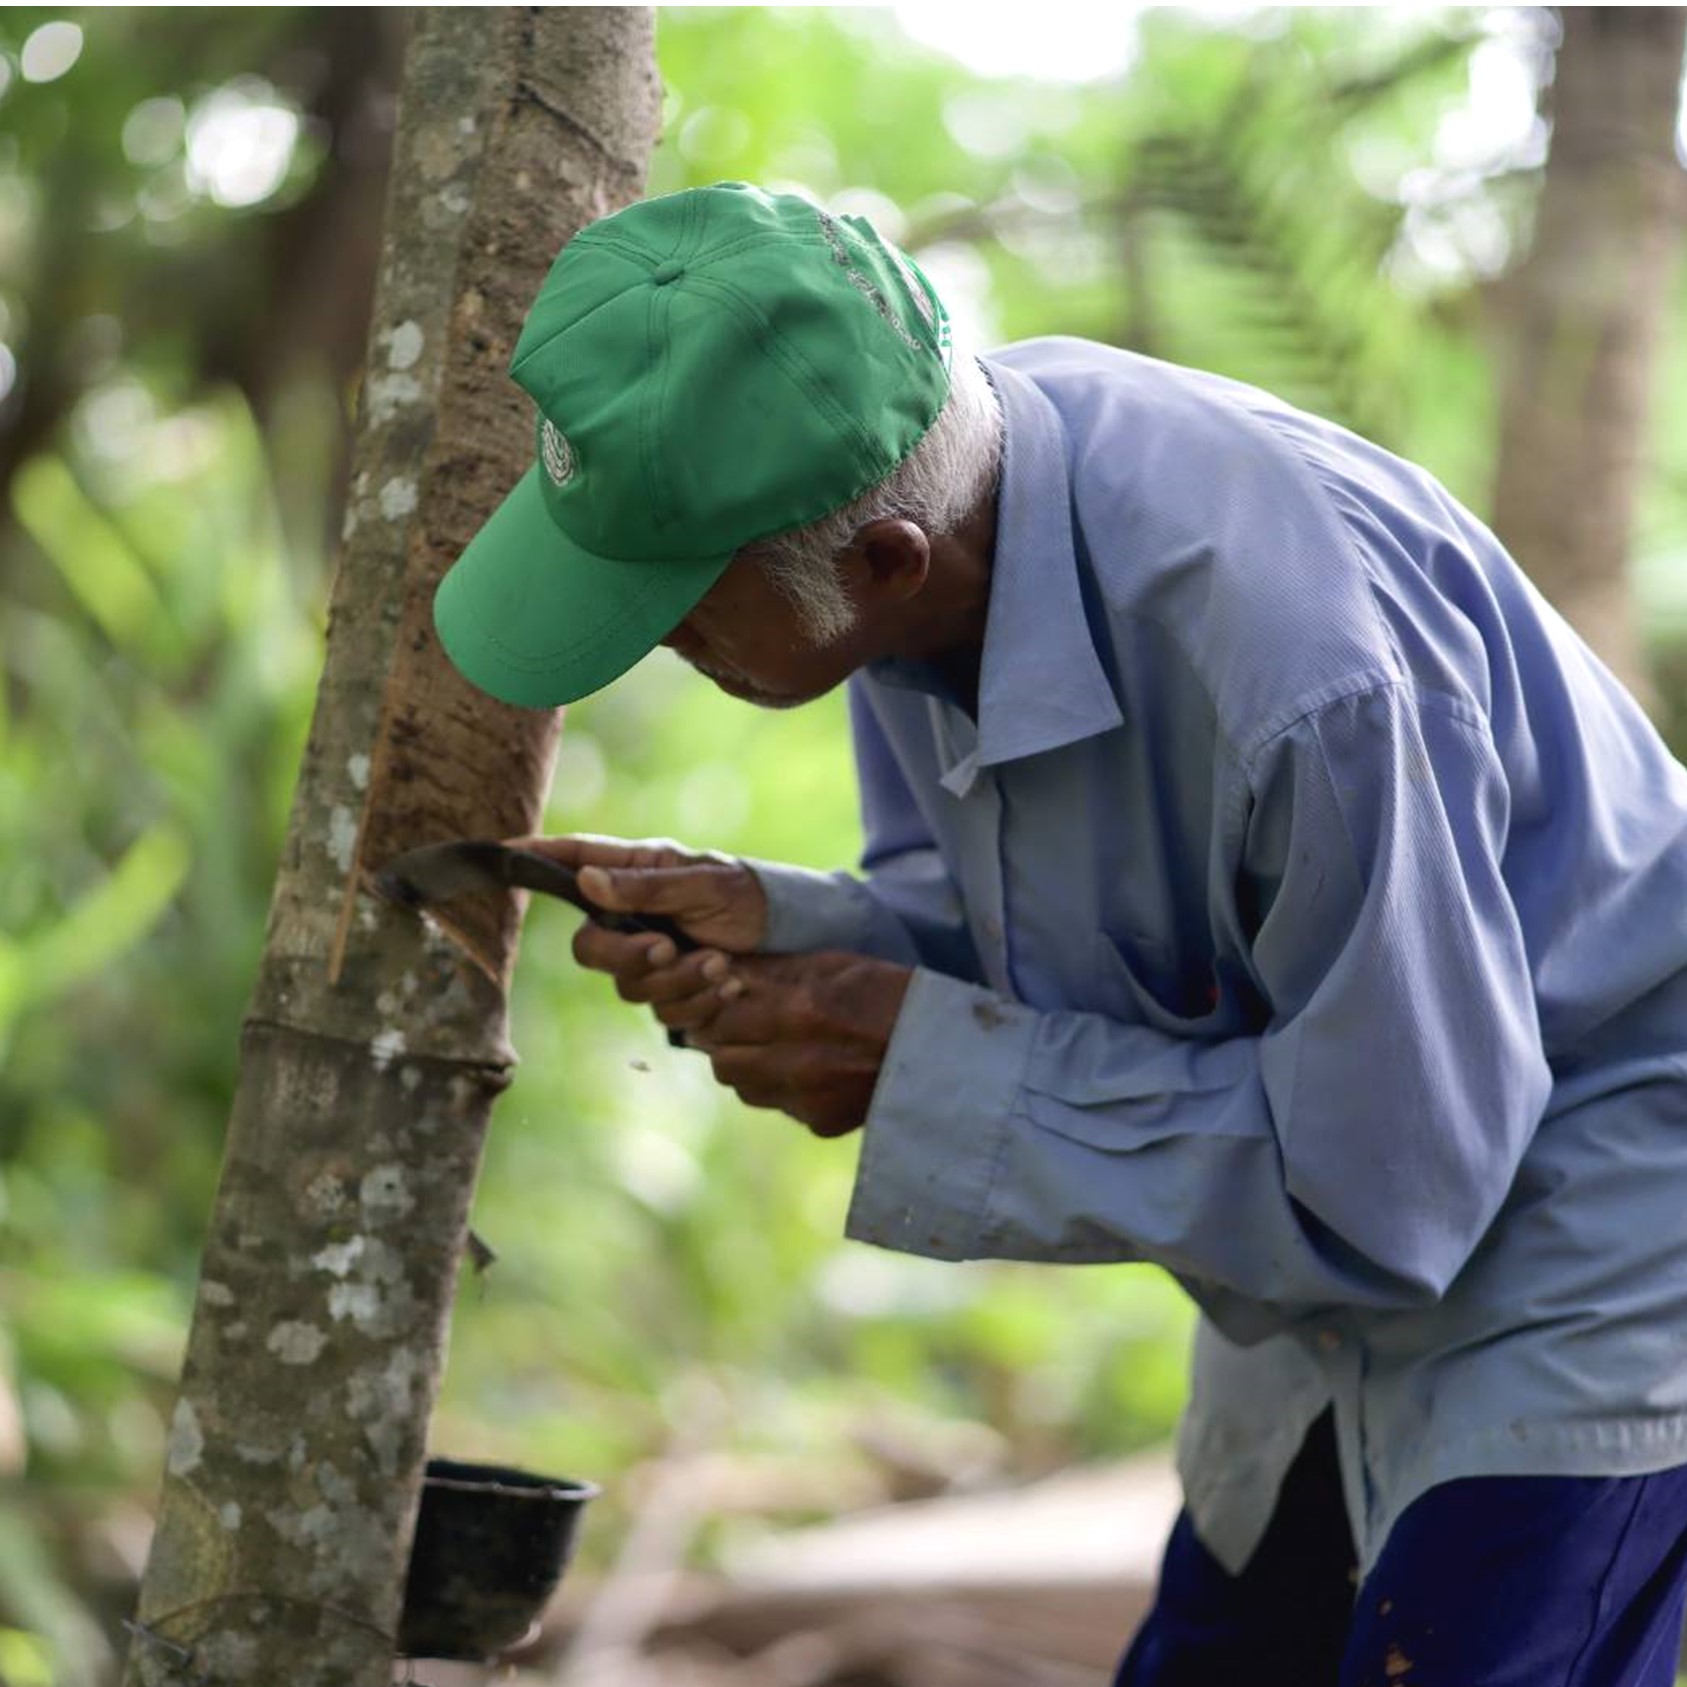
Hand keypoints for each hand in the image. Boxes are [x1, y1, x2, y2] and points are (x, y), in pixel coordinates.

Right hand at [507, 834, 767, 1043]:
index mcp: (635, 874)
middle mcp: (632, 917)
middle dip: (629, 957)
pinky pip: (667, 1012)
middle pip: (589, 950)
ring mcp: (650, 959)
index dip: (533, 858)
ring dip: (679, 980)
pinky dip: (701, 1001)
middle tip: (668, 947)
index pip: (572, 861)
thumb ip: (649, 887)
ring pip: (631, 988)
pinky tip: (731, 984)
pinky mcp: (674, 993)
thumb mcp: (707, 884)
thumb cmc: (751, 895)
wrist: (795, 941)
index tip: (498, 853)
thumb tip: (588, 882)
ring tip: (722, 965)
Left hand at [684, 951, 913, 1137]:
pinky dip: (786, 1091)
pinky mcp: (822, 1124)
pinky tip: (813, 1071)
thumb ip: (774, 973)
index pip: (723, 1022)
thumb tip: (726, 972)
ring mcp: (809, 1101)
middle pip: (725, 1064)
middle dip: (730, 1044)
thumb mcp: (833, 966)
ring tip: (780, 1048)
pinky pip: (782, 1108)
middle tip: (748, 1028)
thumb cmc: (888, 992)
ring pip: (747, 1091)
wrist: (942, 1048)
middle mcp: (798, 1064)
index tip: (732, 1002)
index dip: (723, 1011)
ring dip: (752, 1070)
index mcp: (800, 1014)